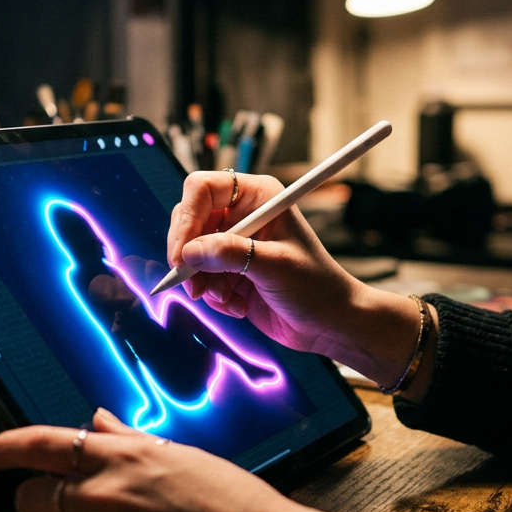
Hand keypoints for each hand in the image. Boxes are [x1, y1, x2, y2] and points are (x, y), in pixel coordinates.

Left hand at [0, 408, 385, 511]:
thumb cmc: (233, 500)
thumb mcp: (181, 454)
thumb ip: (129, 438)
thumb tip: (95, 419)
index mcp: (125, 456)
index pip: (42, 444)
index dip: (5, 449)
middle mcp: (107, 494)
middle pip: (32, 498)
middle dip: (40, 503)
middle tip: (65, 509)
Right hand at [167, 171, 418, 378]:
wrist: (329, 323)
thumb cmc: (315, 286)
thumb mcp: (274, 266)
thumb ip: (231, 255)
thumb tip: (189, 251)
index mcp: (258, 196)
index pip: (202, 189)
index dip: (187, 218)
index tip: (182, 253)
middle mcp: (243, 215)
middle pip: (190, 220)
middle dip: (188, 255)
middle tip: (193, 284)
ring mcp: (236, 243)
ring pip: (192, 253)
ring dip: (202, 280)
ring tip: (225, 298)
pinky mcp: (231, 270)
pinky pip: (202, 277)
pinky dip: (213, 295)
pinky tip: (237, 305)